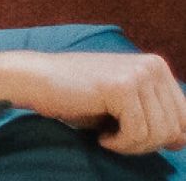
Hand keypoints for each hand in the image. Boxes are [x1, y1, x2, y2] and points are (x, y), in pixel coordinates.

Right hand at [0, 50, 185, 154]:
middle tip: (118, 136)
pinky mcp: (121, 86)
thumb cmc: (81, 96)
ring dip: (133, 145)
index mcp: (158, 66)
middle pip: (176, 130)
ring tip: (109, 134)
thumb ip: (158, 113)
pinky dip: (120, 143)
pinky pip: (138, 134)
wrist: (38, 80)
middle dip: (147, 143)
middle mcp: (153, 65)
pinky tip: (102, 135)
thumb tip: (185, 139)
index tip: (133, 133)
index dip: (162, 138)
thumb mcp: (129, 103)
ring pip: (159, 134)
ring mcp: (138, 73)